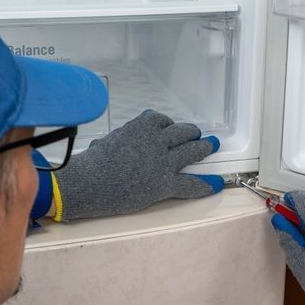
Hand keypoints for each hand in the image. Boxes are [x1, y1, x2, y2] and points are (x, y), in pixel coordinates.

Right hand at [51, 111, 223, 220]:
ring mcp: (163, 162)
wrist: (87, 183)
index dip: (168, 125)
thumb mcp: (110, 137)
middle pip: (183, 132)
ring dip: (204, 147)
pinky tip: (216, 183)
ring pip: (193, 151)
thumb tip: (141, 124)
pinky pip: (191, 184)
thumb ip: (129, 132)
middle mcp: (157, 140)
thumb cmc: (93, 162)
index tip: (169, 128)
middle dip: (191, 132)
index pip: (162, 120)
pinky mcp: (164, 184)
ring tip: (212, 145)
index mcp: (142, 126)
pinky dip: (206, 184)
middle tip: (197, 135)